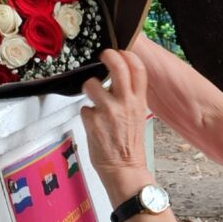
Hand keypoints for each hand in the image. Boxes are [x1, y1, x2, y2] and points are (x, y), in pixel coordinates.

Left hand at [81, 49, 154, 203]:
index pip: (138, 68)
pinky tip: (93, 123)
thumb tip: (116, 82)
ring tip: (92, 97)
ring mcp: (108, 111)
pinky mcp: (92, 121)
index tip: (120, 51)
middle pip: (117, 67)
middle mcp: (125, 103)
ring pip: (92, 84)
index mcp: (138, 102)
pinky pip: (84, 109)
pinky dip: (86, 114)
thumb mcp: (138, 116)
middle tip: (102, 55)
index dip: (127, 55)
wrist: (124, 170)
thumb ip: (130, 98)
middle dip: (108, 56)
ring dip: (89, 87)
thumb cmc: (130, 145)